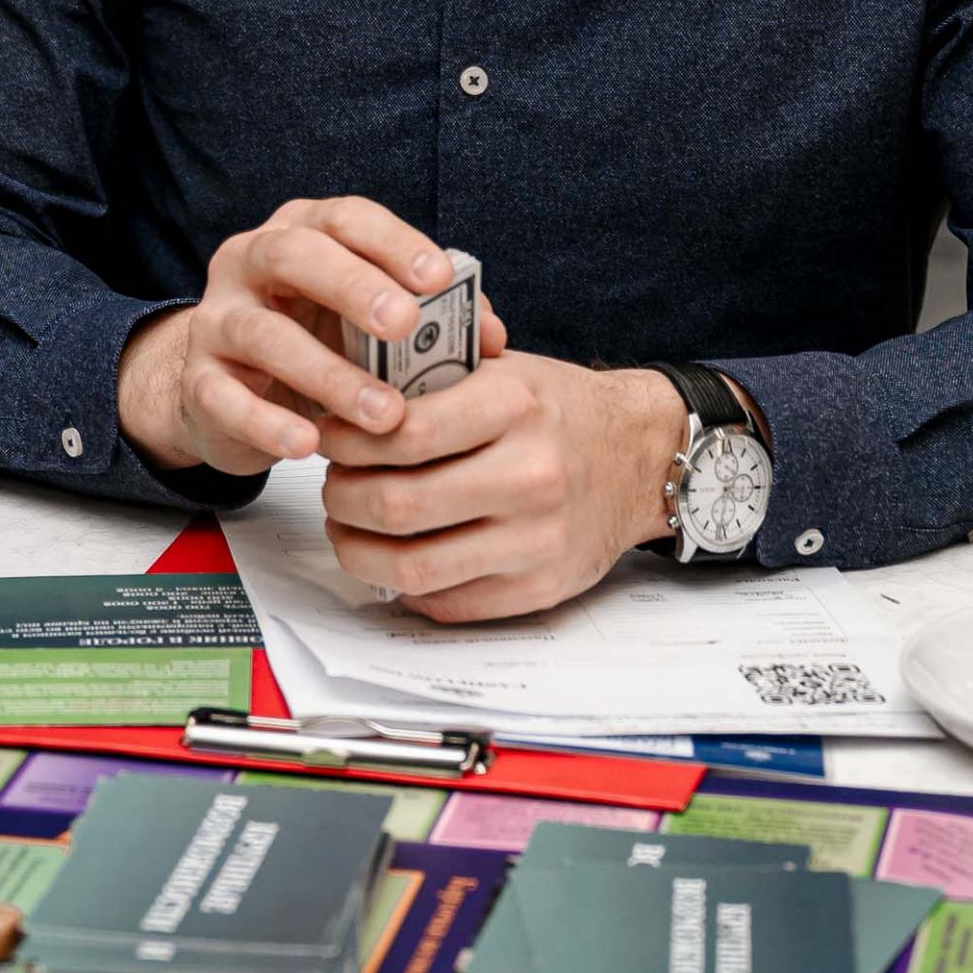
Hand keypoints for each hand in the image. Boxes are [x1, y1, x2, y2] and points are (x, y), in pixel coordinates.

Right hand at [116, 198, 505, 477]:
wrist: (227, 393)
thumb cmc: (317, 341)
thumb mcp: (370, 323)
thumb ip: (431, 320)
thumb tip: (493, 339)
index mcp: (302, 232)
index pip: (347, 219)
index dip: (393, 244)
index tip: (440, 278)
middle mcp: (250, 262)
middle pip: (295, 256)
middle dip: (354, 286)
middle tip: (405, 325)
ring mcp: (217, 319)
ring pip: (264, 334)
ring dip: (329, 375)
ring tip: (383, 414)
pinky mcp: (198, 381)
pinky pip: (226, 399)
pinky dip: (268, 423)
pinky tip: (308, 444)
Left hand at [319, 354, 682, 620]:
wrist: (643, 456)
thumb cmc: (561, 410)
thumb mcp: (507, 368)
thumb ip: (435, 377)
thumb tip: (346, 395)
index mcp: (516, 405)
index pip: (402, 433)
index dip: (347, 440)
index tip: (330, 437)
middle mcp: (531, 474)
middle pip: (396, 505)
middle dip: (342, 498)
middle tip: (334, 485)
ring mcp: (537, 540)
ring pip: (411, 567)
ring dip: (358, 550)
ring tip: (348, 527)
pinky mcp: (540, 589)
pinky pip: (446, 603)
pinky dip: (403, 586)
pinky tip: (393, 556)